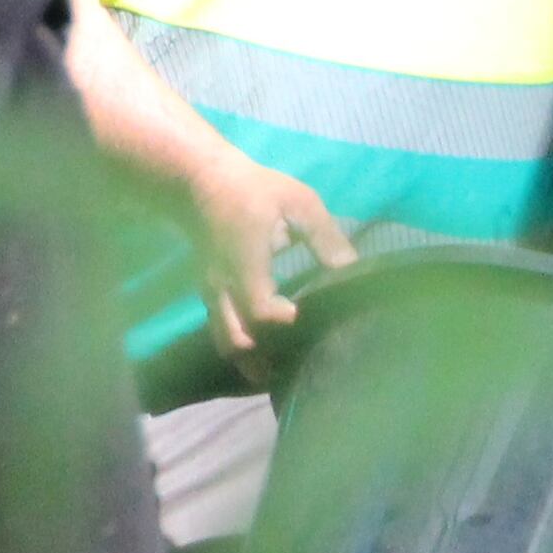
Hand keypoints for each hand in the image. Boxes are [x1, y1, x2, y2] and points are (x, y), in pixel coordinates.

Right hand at [188, 148, 353, 369]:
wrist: (201, 182)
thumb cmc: (254, 190)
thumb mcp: (298, 203)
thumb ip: (325, 237)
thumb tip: (352, 269)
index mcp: (245, 265)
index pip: (261, 311)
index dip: (285, 324)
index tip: (311, 322)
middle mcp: (223, 287)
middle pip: (237, 342)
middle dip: (266, 359)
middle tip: (298, 362)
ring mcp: (211, 294)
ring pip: (225, 343)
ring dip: (251, 361)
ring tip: (282, 370)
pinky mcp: (209, 295)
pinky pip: (221, 332)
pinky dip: (242, 348)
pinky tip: (266, 353)